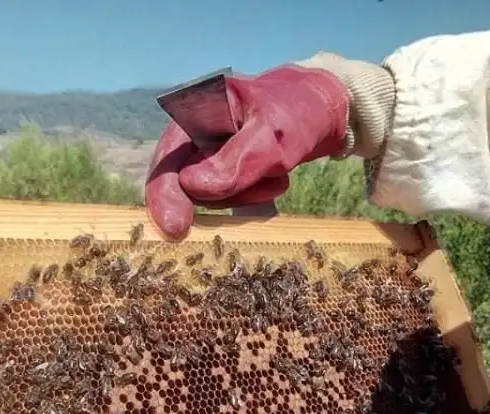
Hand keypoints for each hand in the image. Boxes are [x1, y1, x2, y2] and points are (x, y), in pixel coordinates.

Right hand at [145, 64, 349, 237]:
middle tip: (260, 194)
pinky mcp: (221, 169)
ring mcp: (205, 153)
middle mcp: (192, 133)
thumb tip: (192, 187)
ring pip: (205, 195)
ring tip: (277, 177)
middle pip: (182, 183)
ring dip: (240, 195)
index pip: (166, 161)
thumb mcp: (271, 135)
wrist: (325, 109)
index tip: (175, 229)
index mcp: (195, 110)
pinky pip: (225, 197)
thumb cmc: (298, 111)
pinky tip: (276, 180)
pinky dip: (250, 196)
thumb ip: (235, 161)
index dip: (163, 197)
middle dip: (220, 196)